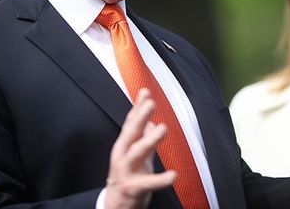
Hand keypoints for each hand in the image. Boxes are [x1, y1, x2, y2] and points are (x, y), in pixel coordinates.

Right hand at [105, 89, 175, 208]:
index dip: (138, 106)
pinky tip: (173, 175)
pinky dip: (161, 179)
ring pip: (137, 152)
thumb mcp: (135, 152)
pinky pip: (149, 183)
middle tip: (151, 104)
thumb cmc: (128, 175)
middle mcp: (122, 155)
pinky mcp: (133, 187)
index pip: (131, 121)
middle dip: (140, 117)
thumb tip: (150, 119)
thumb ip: (142, 135)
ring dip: (149, 140)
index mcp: (124, 145)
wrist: (116, 204)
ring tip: (162, 128)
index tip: (145, 92)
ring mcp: (126, 171)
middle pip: (131, 133)